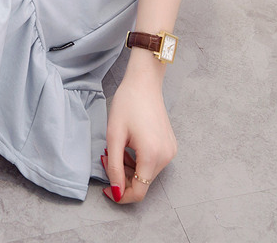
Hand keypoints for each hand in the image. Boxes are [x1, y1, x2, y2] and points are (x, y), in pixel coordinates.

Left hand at [101, 58, 176, 203]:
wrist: (144, 82)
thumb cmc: (128, 103)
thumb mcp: (114, 135)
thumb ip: (114, 166)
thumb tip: (116, 191)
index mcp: (152, 155)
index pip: (138, 192)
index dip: (120, 195)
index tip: (106, 189)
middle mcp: (165, 156)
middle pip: (142, 183)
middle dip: (122, 176)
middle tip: (106, 158)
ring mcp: (170, 151)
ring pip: (147, 173)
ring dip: (129, 167)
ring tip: (117, 148)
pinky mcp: (170, 145)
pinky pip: (153, 162)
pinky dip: (138, 160)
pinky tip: (129, 145)